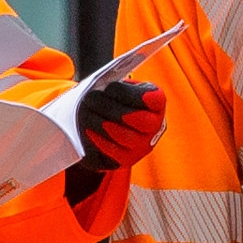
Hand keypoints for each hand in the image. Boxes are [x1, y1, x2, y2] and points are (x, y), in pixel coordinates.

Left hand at [65, 75, 166, 213]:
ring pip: (126, 137)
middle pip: (141, 120)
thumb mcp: (121, 89)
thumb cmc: (117, 101)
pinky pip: (115, 151)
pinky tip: (88, 129)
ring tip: (86, 112)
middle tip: (91, 98)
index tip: (110, 87)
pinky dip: (100, 140)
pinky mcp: (129, 158)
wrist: (113, 125)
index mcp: (156, 103)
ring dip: (103, 123)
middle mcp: (155, 126)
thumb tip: (99, 84)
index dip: (132, 94)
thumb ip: (116, 85)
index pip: (154, 99)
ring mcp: (144, 144)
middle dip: (113, 109)